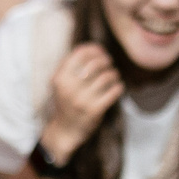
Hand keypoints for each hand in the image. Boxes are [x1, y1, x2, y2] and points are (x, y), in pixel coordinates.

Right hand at [40, 42, 124, 163]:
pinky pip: (113, 92)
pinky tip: (117, 88)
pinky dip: (119, 87)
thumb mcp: (61, 83)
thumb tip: (95, 48)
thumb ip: (72, 65)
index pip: (80, 53)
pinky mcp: (95, 110)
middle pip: (95, 63)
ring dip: (114, 74)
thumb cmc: (67, 102)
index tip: (101, 52)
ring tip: (113, 76)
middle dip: (106, 61)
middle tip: (109, 64)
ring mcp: (82, 100)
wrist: (66, 130)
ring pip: (106, 77)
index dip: (94, 49)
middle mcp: (70, 88)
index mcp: (60, 78)